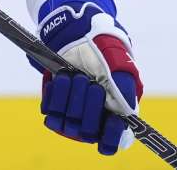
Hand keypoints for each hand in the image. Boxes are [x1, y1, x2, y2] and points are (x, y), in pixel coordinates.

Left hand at [36, 3, 142, 155]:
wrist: (76, 32)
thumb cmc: (104, 51)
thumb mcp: (122, 69)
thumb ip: (126, 94)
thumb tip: (127, 118)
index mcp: (112, 114)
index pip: (110, 143)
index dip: (110, 137)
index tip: (111, 121)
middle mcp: (91, 118)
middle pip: (87, 131)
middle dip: (90, 106)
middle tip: (91, 84)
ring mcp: (71, 113)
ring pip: (67, 123)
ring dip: (72, 97)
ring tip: (75, 76)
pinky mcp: (53, 104)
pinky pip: (50, 110)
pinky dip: (56, 93)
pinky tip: (62, 77)